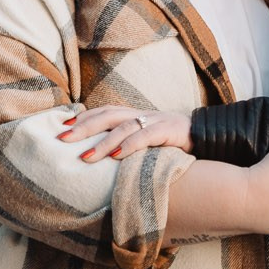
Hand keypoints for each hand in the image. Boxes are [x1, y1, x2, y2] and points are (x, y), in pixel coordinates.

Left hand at [58, 105, 190, 161]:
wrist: (206, 135)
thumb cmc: (173, 142)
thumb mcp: (147, 140)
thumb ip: (127, 142)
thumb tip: (102, 157)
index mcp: (135, 115)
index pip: (104, 111)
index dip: (83, 117)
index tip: (63, 127)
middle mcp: (141, 114)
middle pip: (106, 115)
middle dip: (83, 127)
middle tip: (62, 139)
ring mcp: (154, 121)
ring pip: (122, 127)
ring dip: (101, 142)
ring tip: (85, 157)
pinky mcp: (167, 131)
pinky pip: (144, 136)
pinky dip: (128, 145)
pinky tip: (115, 156)